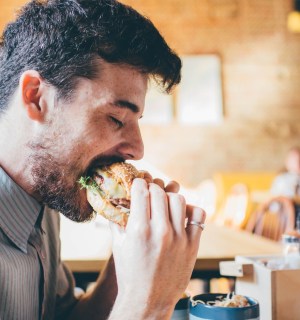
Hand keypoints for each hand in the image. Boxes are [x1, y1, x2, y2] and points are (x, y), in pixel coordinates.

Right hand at [109, 178, 205, 318]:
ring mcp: (178, 237)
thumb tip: (115, 204)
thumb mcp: (118, 246)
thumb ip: (116, 222)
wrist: (148, 300)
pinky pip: (198, 215)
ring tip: (165, 203)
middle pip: (159, 192)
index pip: (142, 191)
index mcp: (139, 230)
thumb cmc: (130, 274)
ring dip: (170, 197)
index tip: (138, 183)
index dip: (139, 183)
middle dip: (152, 187)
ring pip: (178, 199)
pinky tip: (182, 214)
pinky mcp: (192, 245)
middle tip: (150, 192)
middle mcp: (160, 231)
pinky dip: (191, 209)